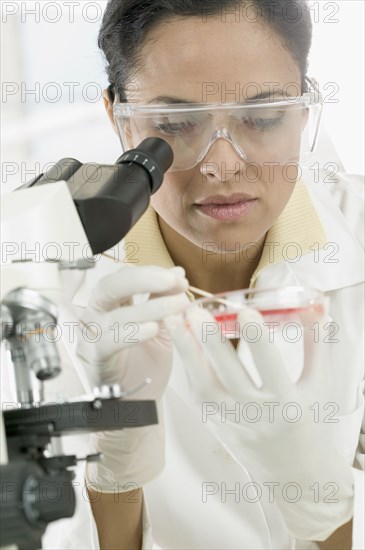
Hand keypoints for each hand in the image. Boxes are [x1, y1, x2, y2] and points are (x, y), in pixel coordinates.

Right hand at [76, 265, 189, 491]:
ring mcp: (93, 336)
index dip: (151, 272)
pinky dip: (131, 333)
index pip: (125, 276)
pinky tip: (153, 329)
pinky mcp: (96, 359)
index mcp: (112, 303)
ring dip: (149, 307)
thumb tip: (178, 273)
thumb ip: (164, 300)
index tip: (178, 276)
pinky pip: (109, 342)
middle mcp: (98, 315)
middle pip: (110, 286)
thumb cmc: (146, 362)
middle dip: (143, 279)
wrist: (138, 404)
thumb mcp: (160, 326)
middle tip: (172, 280)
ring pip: (114, 314)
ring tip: (178, 305)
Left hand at [166, 306, 353, 540]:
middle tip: (196, 312)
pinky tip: (180, 340)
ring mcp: (230, 420)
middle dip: (211, 342)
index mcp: (286, 403)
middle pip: (229, 374)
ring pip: (203, 385)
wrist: (291, 472)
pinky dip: (188, 365)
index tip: (245, 311)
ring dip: (187, 352)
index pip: (270, 367)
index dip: (257, 339)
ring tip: (174, 321)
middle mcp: (255, 414)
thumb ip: (316, 346)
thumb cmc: (307, 423)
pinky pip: (197, 392)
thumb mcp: (318, 385)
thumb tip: (317, 308)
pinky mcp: (213, 422)